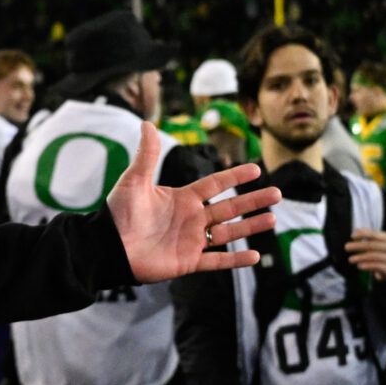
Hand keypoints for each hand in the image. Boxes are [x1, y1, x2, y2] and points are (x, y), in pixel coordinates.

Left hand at [107, 122, 280, 281]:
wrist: (108, 247)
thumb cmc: (118, 213)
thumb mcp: (134, 181)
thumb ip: (146, 155)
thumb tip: (147, 123)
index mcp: (182, 198)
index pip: (215, 184)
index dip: (235, 175)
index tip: (256, 168)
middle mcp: (191, 218)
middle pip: (229, 207)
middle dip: (252, 201)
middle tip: (278, 193)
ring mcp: (191, 240)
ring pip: (228, 233)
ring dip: (250, 226)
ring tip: (273, 219)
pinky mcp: (188, 261)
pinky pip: (216, 261)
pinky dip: (235, 260)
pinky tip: (254, 256)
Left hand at [343, 228, 385, 281]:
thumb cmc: (378, 252)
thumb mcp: (373, 242)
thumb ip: (365, 236)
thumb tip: (356, 231)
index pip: (374, 234)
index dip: (363, 234)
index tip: (352, 236)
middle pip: (372, 245)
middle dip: (358, 246)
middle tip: (346, 247)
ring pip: (374, 256)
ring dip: (360, 257)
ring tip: (350, 259)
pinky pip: (377, 266)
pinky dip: (367, 265)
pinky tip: (359, 266)